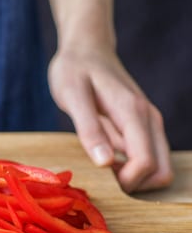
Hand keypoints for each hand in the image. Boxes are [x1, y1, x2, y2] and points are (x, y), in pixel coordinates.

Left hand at [48, 44, 172, 192]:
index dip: (126, 181)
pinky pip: (147, 156)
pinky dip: (130, 166)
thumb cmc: (74, 70)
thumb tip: (106, 162)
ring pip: (158, 166)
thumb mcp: (71, 96)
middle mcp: (149, 119)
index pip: (146, 163)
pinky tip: (105, 154)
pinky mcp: (143, 126)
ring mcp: (149, 123)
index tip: (101, 177)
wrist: (86, 49)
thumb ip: (89, 128)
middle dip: (134, 184)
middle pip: (161, 171)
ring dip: (133, 176)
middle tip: (101, 174)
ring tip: (100, 160)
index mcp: (133, 113)